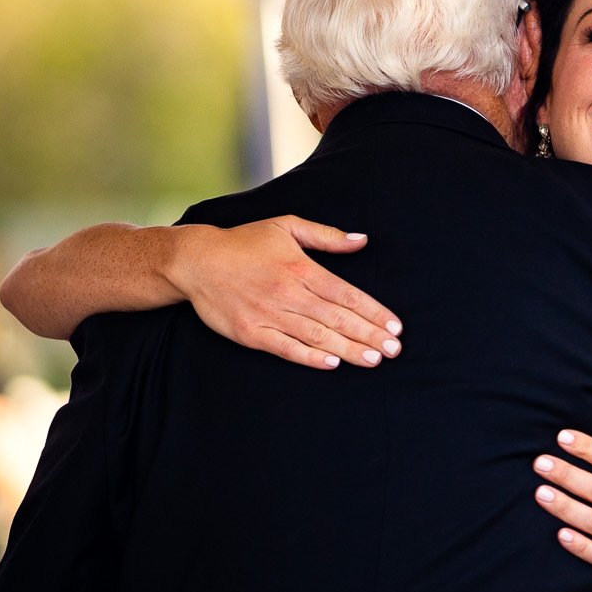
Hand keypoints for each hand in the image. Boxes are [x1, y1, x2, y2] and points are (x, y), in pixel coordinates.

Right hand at [170, 218, 400, 369]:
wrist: (196, 261)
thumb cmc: (244, 242)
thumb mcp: (286, 227)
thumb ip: (327, 236)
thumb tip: (362, 240)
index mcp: (301, 268)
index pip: (346, 294)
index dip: (373, 311)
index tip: (396, 326)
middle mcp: (288, 293)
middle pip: (337, 318)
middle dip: (369, 334)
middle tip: (394, 349)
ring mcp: (269, 315)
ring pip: (316, 335)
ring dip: (347, 349)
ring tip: (373, 359)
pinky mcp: (251, 333)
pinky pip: (285, 348)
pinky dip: (309, 357)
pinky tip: (331, 364)